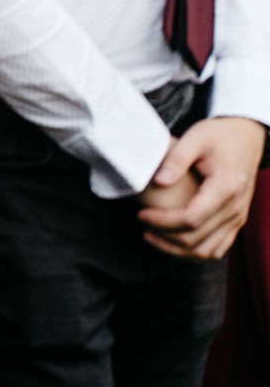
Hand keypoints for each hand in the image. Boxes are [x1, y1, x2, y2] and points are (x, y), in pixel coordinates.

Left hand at [140, 116, 265, 260]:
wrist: (246, 135)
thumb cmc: (218, 135)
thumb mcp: (195, 138)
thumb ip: (176, 159)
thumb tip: (159, 181)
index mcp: (226, 188)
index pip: (191, 219)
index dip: (162, 221)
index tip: (141, 213)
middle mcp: (235, 208)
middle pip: (197, 239)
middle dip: (164, 236)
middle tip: (142, 222)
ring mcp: (238, 217)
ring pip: (208, 251)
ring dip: (177, 249)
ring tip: (152, 235)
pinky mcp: (236, 220)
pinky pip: (217, 247)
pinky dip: (194, 250)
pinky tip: (172, 240)